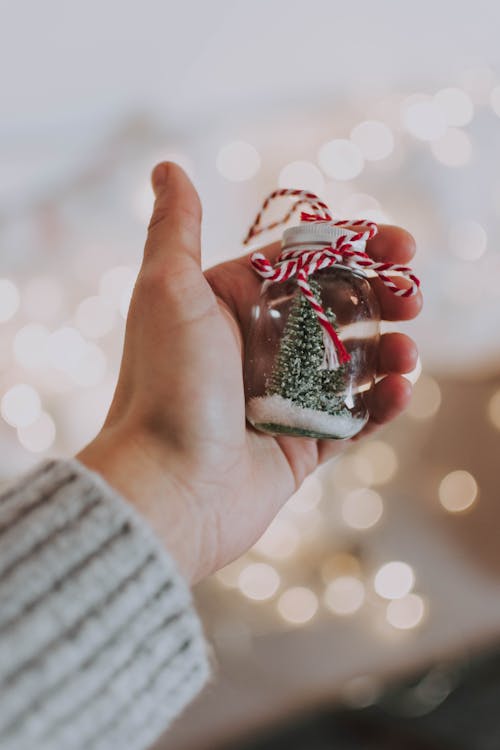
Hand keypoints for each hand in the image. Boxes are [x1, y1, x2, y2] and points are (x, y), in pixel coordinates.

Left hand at [78, 163, 421, 583]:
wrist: (167, 488)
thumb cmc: (166, 385)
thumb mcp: (167, 291)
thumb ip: (177, 228)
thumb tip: (168, 166)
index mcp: (233, 305)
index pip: (308, 262)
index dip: (358, 248)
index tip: (402, 245)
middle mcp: (260, 347)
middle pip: (339, 309)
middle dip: (382, 298)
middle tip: (412, 299)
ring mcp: (285, 396)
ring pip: (354, 362)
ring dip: (389, 351)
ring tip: (405, 352)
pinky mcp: (304, 443)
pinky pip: (355, 416)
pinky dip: (382, 402)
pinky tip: (399, 390)